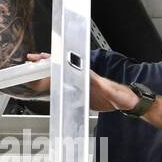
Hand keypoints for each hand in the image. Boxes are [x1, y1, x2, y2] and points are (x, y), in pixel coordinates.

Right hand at [23, 54, 138, 111]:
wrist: (129, 104)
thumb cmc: (124, 97)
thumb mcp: (112, 91)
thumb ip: (102, 85)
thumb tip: (91, 77)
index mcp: (90, 76)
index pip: (69, 64)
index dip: (55, 60)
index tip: (41, 58)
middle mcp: (85, 78)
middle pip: (63, 68)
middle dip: (47, 63)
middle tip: (31, 60)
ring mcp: (83, 86)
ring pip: (63, 76)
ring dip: (49, 73)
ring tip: (35, 69)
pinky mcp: (84, 95)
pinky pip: (67, 88)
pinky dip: (56, 85)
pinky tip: (48, 86)